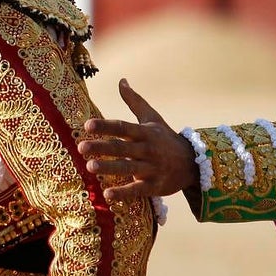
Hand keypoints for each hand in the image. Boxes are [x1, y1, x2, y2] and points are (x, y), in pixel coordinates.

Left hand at [77, 79, 198, 201]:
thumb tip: (121, 80)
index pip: (123, 127)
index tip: (87, 125)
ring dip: (109, 168)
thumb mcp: (152, 118)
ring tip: (90, 166)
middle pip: (122, 148)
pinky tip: (107, 195)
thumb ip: (134, 101)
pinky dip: (124, 193)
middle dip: (102, 147)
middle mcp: (148, 150)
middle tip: (81, 147)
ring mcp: (152, 169)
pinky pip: (138, 190)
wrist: (193, 163)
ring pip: (128, 168)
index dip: (106, 126)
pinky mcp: (155, 187)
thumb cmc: (166, 138)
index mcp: (145, 132)